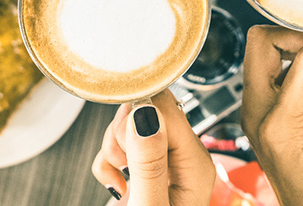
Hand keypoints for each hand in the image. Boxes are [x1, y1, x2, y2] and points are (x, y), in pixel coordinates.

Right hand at [91, 91, 214, 204]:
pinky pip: (117, 145)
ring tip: (122, 178)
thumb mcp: (151, 205)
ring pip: (128, 124)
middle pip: (146, 110)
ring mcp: (163, 160)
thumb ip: (148, 162)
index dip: (137, 119)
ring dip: (113, 149)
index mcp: (195, 163)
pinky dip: (108, 163)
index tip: (127, 145)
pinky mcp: (143, 166)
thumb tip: (145, 113)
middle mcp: (183, 156)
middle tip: (126, 167)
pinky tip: (118, 184)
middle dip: (123, 134)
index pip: (166, 107)